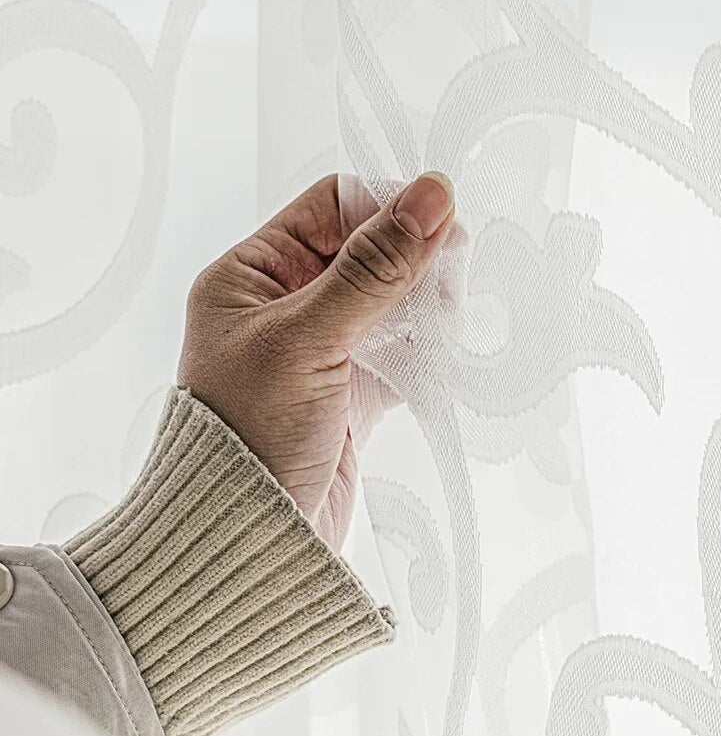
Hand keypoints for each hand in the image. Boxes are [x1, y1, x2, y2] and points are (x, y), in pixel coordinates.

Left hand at [177, 171, 453, 549]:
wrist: (254, 541)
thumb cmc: (250, 437)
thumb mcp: (308, 340)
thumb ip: (372, 269)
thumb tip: (430, 195)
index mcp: (250, 276)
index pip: (329, 207)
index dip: (386, 206)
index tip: (441, 218)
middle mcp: (284, 306)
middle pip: (366, 251)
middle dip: (413, 257)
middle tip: (455, 267)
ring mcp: (321, 350)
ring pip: (390, 301)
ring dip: (425, 302)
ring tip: (451, 313)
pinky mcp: (351, 391)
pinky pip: (400, 350)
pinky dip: (426, 348)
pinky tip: (446, 349)